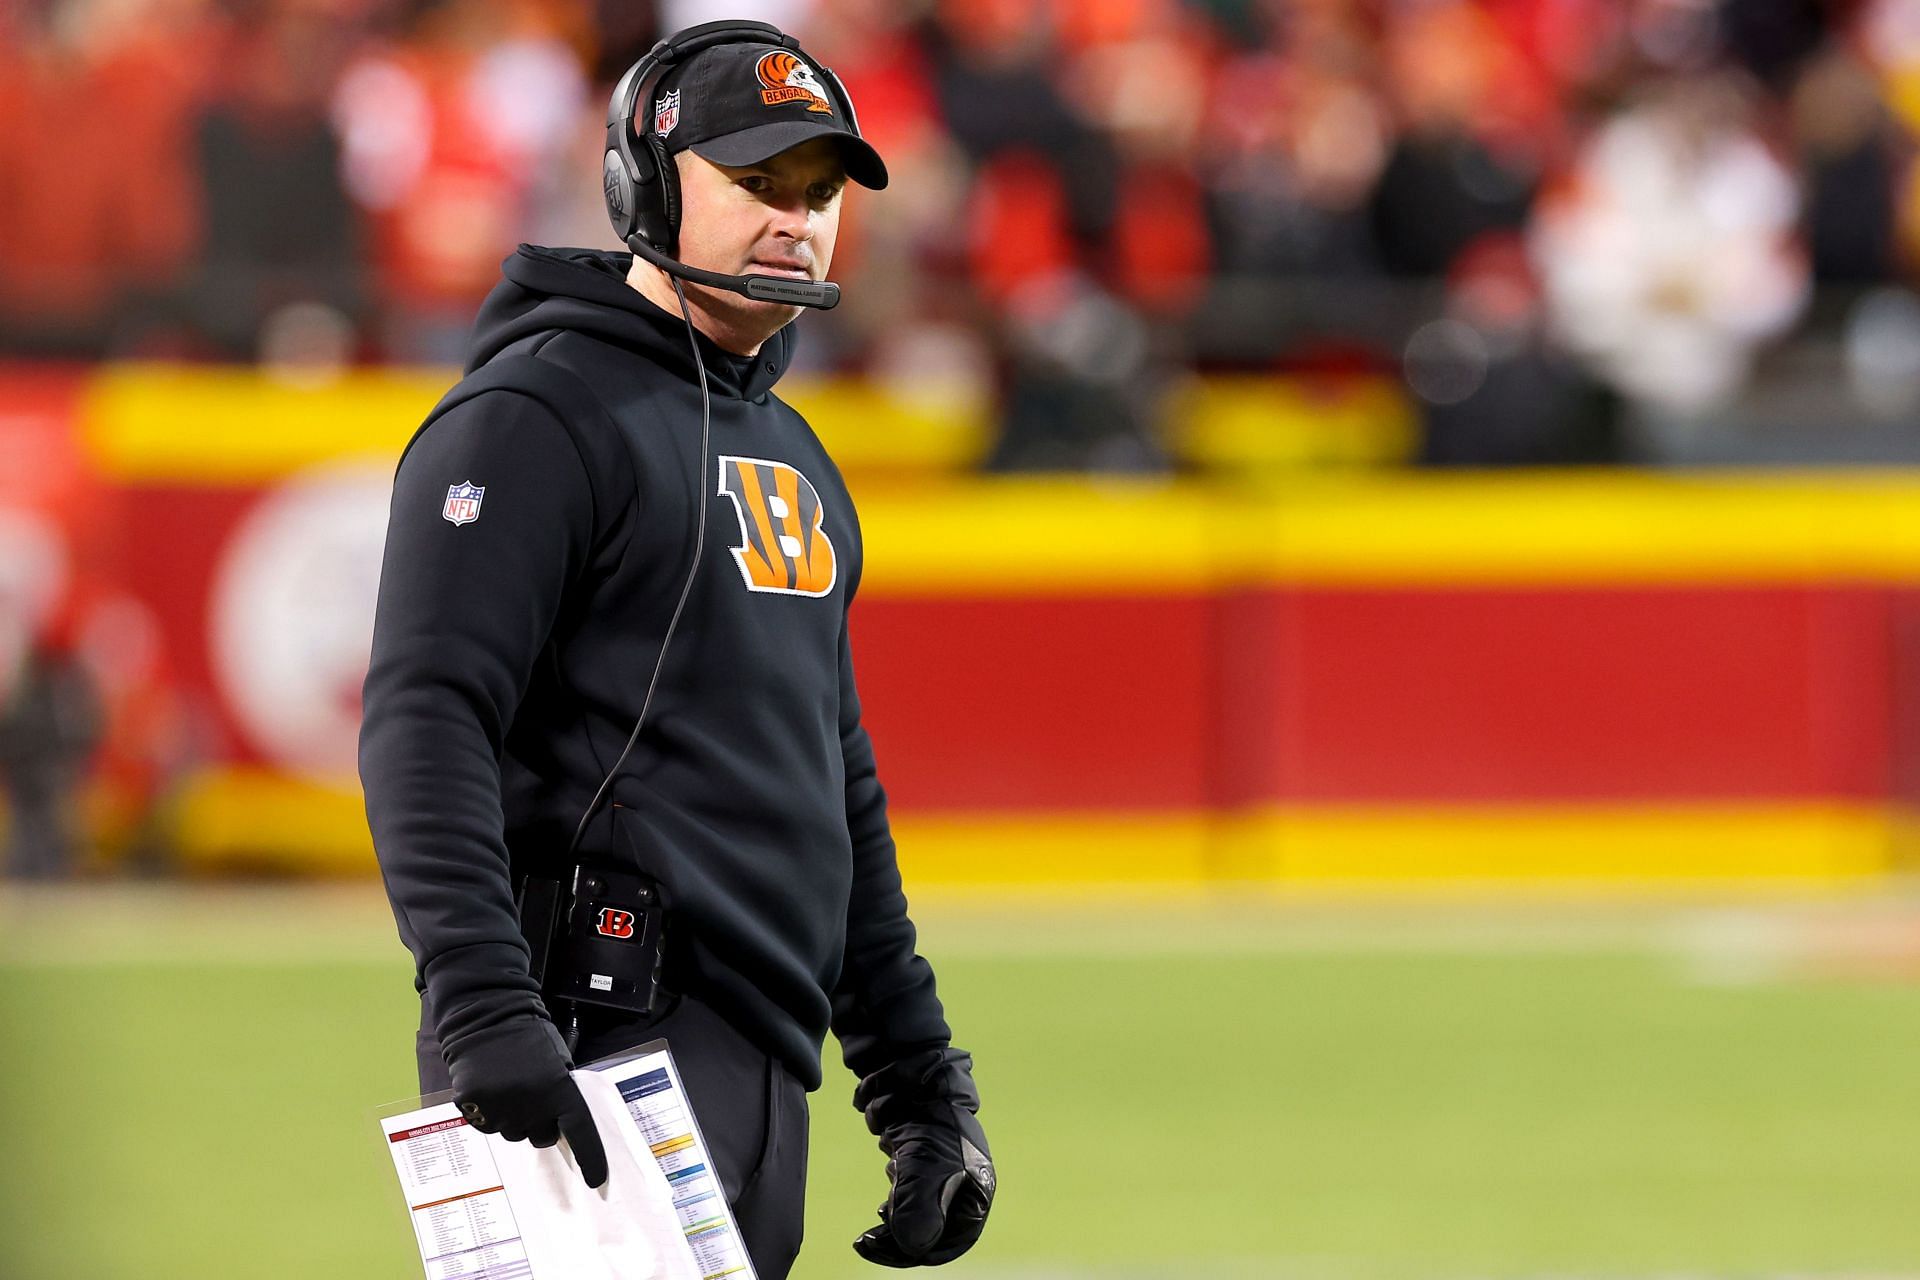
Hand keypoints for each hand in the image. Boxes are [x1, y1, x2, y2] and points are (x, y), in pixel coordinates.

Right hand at [445, 1016, 607, 1187]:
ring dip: (514, 1118)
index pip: (580, 1132)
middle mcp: (532, 1104)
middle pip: (542, 1137)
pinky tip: (490, 1087)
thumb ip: (560, 1091)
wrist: (486, 1016)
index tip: (596, 1180)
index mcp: (558, 1089)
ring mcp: (501, 1108)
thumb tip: (562, 1120)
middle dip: (541, 1124)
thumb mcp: (556, 1059)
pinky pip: (487, 1125)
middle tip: (534, 1097)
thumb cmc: (526, 1035)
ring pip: (513, 1133)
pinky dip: (490, 1113)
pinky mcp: (475, 1108)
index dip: (590, 1158)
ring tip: (509, 1085)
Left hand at [850, 1049, 993, 1266]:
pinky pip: (911, 1197)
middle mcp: (964, 1187)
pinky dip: (896, 1203)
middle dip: (900, 1238)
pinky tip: (883, 1205)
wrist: (913, 1078)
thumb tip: (911, 1247)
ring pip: (919, 1214)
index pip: (951, 1241)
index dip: (916, 1251)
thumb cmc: (930, 1123)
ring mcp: (944, 1175)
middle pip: (933, 1231)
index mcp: (977, 1192)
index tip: (881, 1249)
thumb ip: (919, 1211)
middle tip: (868, 1240)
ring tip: (880, 1212)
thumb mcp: (926, 1169)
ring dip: (898, 1219)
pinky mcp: (924, 1164)